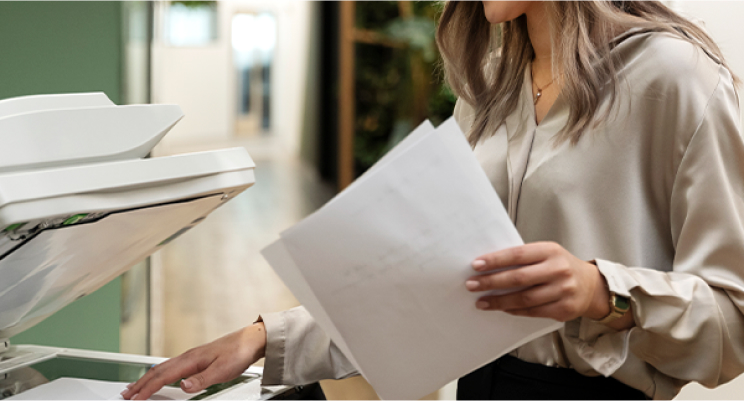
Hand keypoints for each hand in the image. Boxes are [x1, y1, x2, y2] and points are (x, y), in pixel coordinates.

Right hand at [121, 323, 266, 399]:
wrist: (251, 339)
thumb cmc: (238, 352)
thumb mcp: (222, 371)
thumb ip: (202, 380)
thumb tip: (183, 386)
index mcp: (191, 360)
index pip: (163, 376)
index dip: (147, 389)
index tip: (135, 398)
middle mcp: (188, 356)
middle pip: (158, 371)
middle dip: (140, 383)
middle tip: (126, 394)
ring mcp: (192, 356)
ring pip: (163, 368)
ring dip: (147, 378)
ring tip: (136, 386)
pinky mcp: (197, 358)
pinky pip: (171, 366)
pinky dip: (160, 373)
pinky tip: (161, 377)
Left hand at [465, 242, 610, 321]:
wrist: (591, 286)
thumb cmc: (561, 266)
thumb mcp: (546, 254)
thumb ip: (524, 258)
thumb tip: (490, 265)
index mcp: (550, 251)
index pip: (518, 255)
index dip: (495, 260)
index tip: (476, 265)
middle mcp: (558, 270)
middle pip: (518, 278)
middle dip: (491, 282)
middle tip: (472, 284)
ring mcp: (562, 290)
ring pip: (524, 298)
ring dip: (499, 301)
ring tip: (481, 301)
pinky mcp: (563, 309)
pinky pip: (532, 311)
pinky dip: (514, 310)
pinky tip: (502, 308)